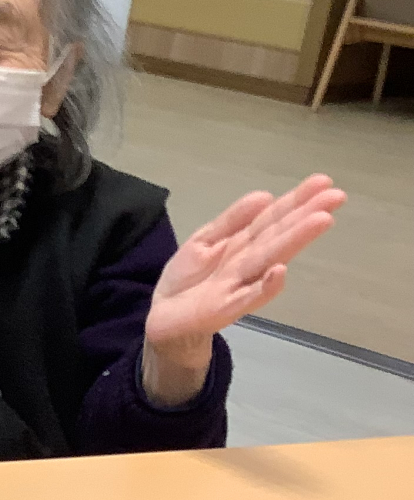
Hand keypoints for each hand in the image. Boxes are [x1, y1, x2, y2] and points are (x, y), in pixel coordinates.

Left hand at [141, 174, 344, 405]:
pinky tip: (280, 271)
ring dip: (295, 241)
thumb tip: (265, 195)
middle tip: (337, 196)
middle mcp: (247, 262)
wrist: (163, 317)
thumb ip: (232, 220)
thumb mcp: (205, 240)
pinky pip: (248, 297)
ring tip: (321, 220)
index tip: (324, 182)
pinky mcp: (225, 308)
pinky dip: (265, 287)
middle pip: (277, 236)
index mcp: (242, 243)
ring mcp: (239, 285)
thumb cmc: (189, 279)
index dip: (296, 200)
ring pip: (269, 259)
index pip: (272, 218)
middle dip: (305, 216)